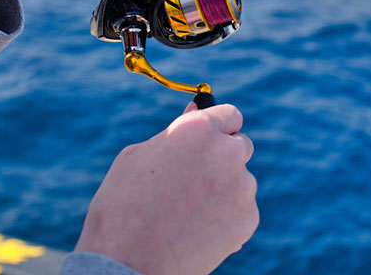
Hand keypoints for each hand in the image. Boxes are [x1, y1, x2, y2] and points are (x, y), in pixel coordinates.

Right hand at [74, 103, 258, 274]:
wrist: (126, 264)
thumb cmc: (121, 207)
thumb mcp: (138, 157)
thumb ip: (175, 131)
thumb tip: (196, 110)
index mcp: (199, 129)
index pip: (230, 114)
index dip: (219, 126)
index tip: (211, 138)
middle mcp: (227, 152)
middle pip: (240, 145)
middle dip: (223, 157)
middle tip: (195, 179)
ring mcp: (242, 187)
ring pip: (241, 180)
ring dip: (224, 188)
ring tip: (188, 211)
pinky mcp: (249, 218)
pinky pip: (243, 209)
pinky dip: (227, 216)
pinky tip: (198, 229)